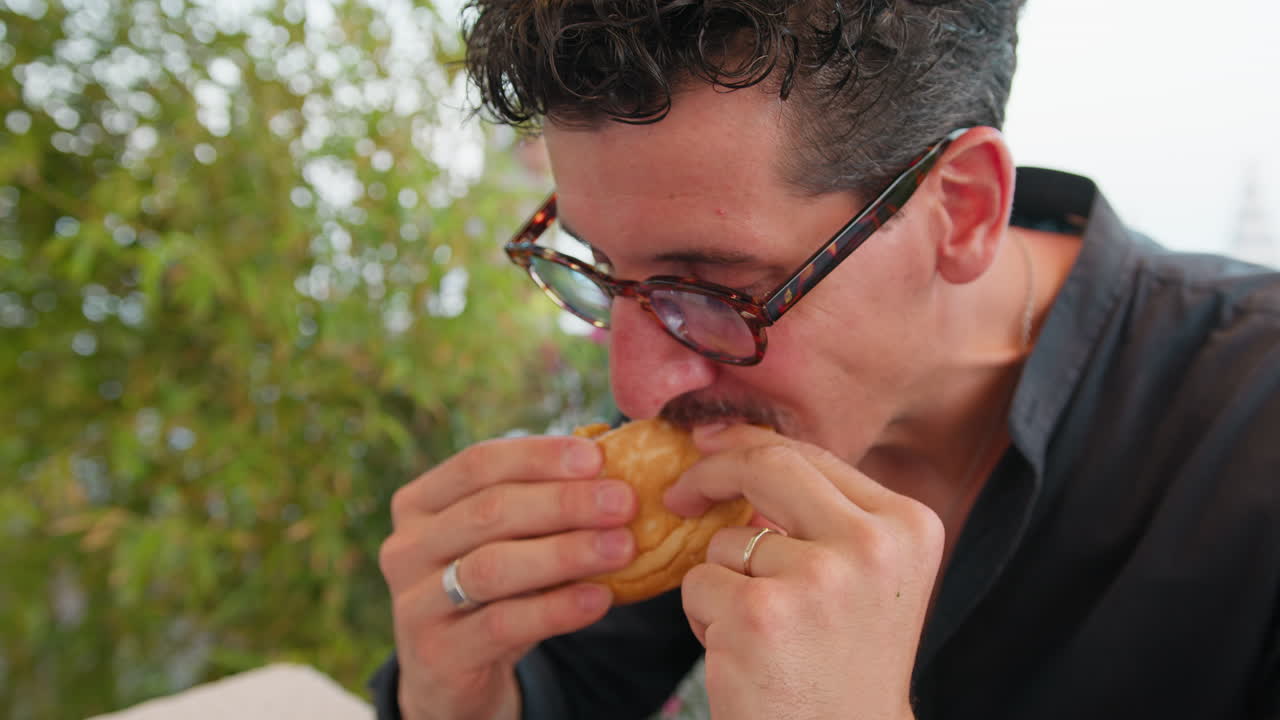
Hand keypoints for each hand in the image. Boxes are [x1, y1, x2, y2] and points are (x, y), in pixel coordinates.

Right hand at [379, 435, 637, 719]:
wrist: (452, 675)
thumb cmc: (491, 590)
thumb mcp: (505, 541)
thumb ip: (539, 504)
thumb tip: (613, 461)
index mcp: (419, 503)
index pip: (477, 464)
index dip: (539, 457)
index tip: (597, 458)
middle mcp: (405, 548)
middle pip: (489, 511)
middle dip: (564, 502)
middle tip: (623, 502)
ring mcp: (414, 604)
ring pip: (493, 567)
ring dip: (566, 552)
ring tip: (622, 547)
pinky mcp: (436, 655)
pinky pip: (503, 624)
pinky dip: (557, 608)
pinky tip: (599, 598)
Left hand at [664, 424, 943, 719]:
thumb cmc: (843, 667)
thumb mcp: (864, 578)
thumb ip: (824, 517)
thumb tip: (740, 453)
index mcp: (909, 526)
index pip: (814, 456)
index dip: (750, 443)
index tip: (707, 444)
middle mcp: (872, 545)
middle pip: (770, 466)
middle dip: (712, 471)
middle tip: (680, 493)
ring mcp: (817, 579)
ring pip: (725, 541)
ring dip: (721, 583)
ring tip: (761, 634)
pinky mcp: (760, 615)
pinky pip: (698, 583)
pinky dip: (703, 618)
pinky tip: (743, 655)